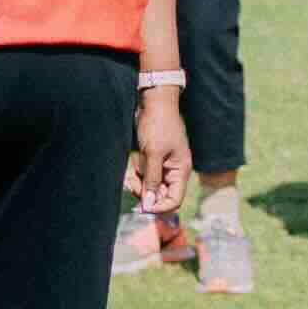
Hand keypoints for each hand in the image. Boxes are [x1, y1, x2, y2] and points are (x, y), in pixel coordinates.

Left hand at [130, 89, 191, 212]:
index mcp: (181, 171)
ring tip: (127, 175)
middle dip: (143, 193)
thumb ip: (151, 179)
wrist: (153, 101)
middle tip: (130, 184)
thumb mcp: (153, 153)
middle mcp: (173, 171)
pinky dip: (134, 175)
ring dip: (136, 184)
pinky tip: (128, 169)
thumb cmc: (158, 124)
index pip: (174, 200)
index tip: (141, 207)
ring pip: (148, 187)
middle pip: (158, 195)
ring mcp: (162, 166)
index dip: (158, 207)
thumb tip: (148, 204)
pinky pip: (142, 176)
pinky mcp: (151, 160)